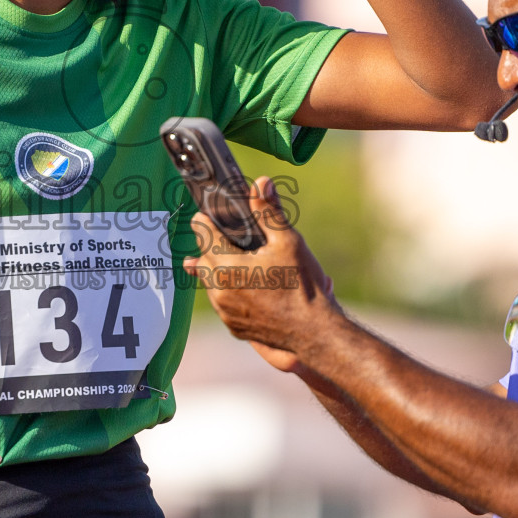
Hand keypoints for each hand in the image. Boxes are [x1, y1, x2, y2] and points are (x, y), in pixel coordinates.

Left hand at [185, 176, 343, 362]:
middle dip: (214, 243)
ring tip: (237, 259)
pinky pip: (223, 301)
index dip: (207, 218)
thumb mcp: (288, 242)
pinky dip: (230, 290)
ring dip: (220, 268)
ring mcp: (224, 311)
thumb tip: (261, 183)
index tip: (211, 212)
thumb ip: (269, 212)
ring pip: (212, 281)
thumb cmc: (303, 287)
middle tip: (227, 233)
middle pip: (203, 256)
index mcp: (226, 265)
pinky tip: (248, 284)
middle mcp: (218, 290)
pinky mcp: (233, 326)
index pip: (202, 231)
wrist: (314, 334)